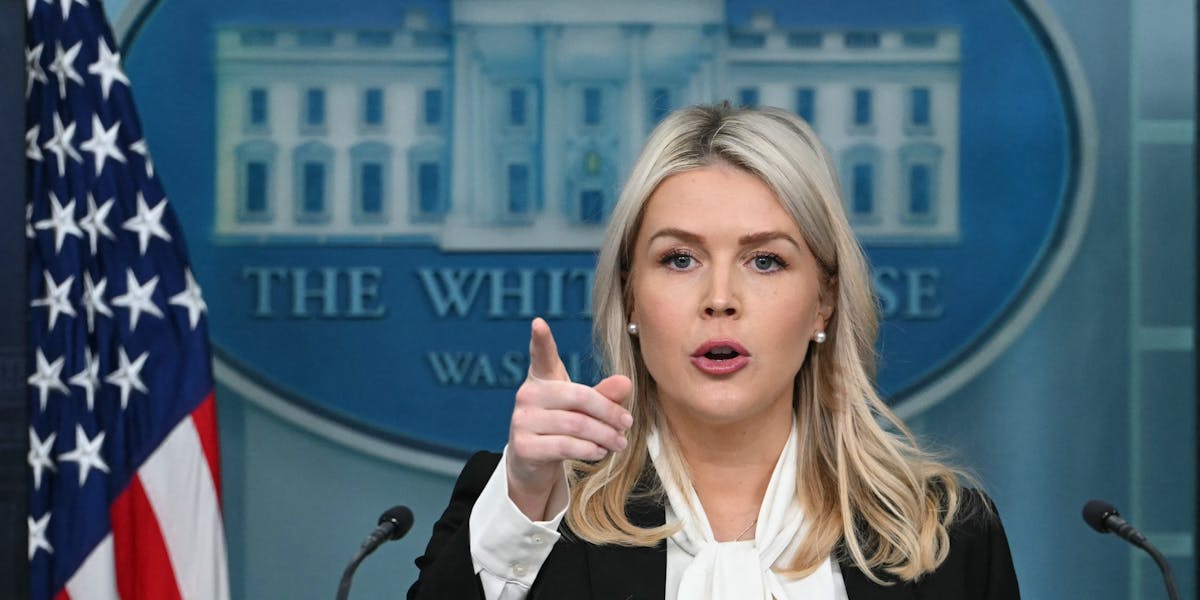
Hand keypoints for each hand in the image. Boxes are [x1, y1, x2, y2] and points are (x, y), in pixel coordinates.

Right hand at [506, 318, 632, 519]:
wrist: (533, 463)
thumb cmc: (561, 426)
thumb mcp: (583, 407)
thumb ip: (604, 394)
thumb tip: (626, 382)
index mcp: (542, 378)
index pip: (541, 356)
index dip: (540, 339)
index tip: (539, 323)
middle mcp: (528, 395)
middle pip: (579, 396)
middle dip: (609, 412)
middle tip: (628, 423)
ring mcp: (522, 420)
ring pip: (577, 424)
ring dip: (605, 435)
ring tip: (620, 442)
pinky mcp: (523, 446)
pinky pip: (566, 446)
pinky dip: (590, 450)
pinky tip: (600, 452)